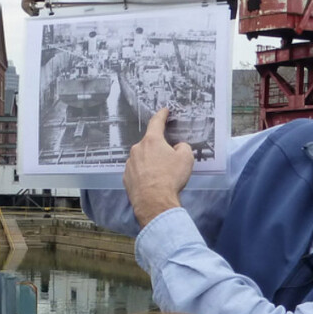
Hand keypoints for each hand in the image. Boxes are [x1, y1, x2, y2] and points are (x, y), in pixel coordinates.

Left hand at [124, 109, 193, 226]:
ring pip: (143, 159)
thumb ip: (183, 147)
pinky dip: (144, 175)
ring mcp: (129, 164)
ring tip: (161, 176)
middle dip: (159, 149)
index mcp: (152, 141)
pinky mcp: (126, 178)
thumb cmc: (170, 178)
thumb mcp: (186, 158)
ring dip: (151, 163)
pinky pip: (137, 172)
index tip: (164, 111)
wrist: (154, 202)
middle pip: (150, 144)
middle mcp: (137, 149)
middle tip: (169, 160)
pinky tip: (152, 183)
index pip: (156, 123)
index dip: (162, 115)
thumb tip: (177, 148)